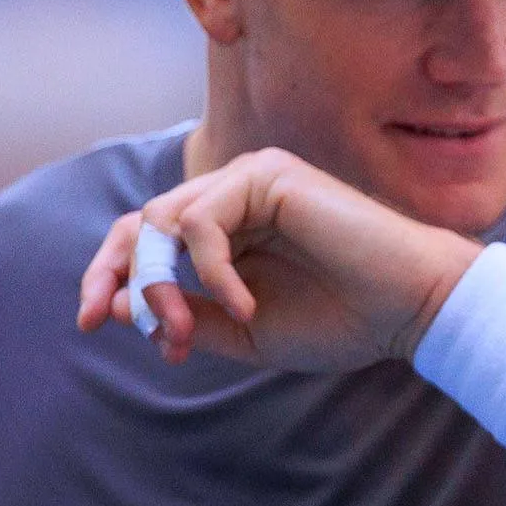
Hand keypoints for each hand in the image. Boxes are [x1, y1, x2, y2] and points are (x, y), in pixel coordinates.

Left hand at [74, 147, 478, 371]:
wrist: (412, 309)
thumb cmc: (344, 320)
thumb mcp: (245, 332)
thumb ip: (188, 317)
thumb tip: (120, 308)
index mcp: (229, 230)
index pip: (146, 239)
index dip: (110, 276)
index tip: (92, 323)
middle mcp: (234, 195)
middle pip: (140, 222)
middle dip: (114, 274)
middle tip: (105, 321)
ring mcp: (251, 179)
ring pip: (161, 220)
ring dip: (160, 282)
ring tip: (188, 331)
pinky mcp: (268, 174)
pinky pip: (203, 221)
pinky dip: (210, 271)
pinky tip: (246, 306)